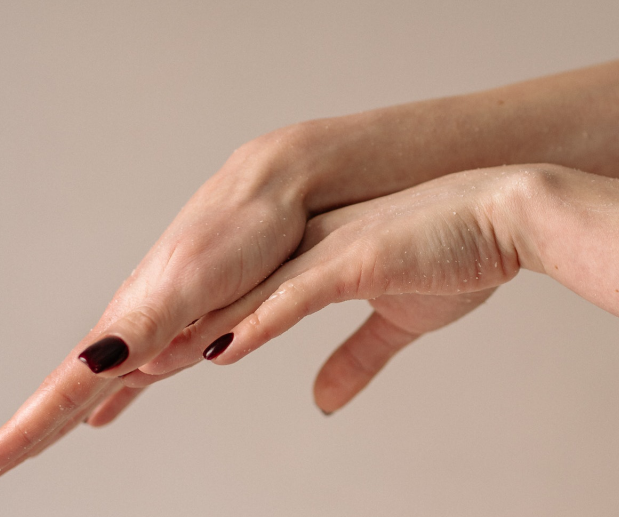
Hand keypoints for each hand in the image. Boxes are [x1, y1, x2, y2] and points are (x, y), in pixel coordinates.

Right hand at [0, 128, 316, 479]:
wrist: (274, 191)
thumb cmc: (238, 231)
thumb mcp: (191, 283)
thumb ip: (145, 325)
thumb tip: (92, 364)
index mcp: (131, 319)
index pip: (67, 386)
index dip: (27, 428)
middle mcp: (138, 324)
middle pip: (74, 390)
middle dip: (32, 429)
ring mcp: (161, 322)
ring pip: (103, 383)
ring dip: (63, 413)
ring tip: (32, 444)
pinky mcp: (191, 318)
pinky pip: (142, 371)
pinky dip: (118, 396)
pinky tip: (105, 413)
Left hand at [142, 166, 532, 412]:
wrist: (509, 217)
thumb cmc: (461, 259)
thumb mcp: (401, 323)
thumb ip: (357, 359)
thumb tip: (323, 401)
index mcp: (312, 264)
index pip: (237, 307)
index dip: (189, 340)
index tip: (144, 374)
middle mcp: (306, 254)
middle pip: (224, 303)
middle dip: (167, 345)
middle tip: (109, 381)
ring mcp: (329, 254)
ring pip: (246, 300)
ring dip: (193, 337)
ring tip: (139, 373)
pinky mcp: (359, 261)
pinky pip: (298, 296)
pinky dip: (258, 324)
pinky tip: (222, 350)